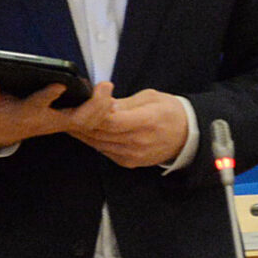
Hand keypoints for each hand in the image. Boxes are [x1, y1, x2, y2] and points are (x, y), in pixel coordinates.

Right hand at [0, 75, 108, 151]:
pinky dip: (100, 111)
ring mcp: (56, 124)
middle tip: (105, 86)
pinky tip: (108, 98)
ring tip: (107, 88)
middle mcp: (46, 121)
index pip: (37, 105)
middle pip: (76, 119)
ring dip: (100, 108)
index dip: (48, 96)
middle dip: (93, 105)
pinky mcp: (62, 122)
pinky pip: (87, 121)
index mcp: (25, 114)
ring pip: (85, 122)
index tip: (60, 84)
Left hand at [66, 85, 191, 167]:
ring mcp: (131, 155)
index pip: (109, 120)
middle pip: (97, 131)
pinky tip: (88, 127)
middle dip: (80, 116)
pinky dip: (92, 138)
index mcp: (147, 122)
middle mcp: (138, 142)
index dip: (93, 107)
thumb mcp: (151, 98)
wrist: (188, 137)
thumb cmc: (171, 113)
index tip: (89, 95)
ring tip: (73, 114)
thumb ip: (122, 102)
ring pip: (94, 142)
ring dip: (81, 128)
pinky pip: (101, 149)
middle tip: (69, 104)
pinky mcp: (127, 162)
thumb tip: (98, 102)